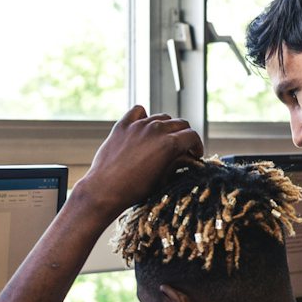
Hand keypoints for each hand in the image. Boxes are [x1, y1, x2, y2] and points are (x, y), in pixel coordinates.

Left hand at [72, 106, 203, 217]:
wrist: (105, 190)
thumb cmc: (135, 190)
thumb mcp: (163, 179)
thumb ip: (178, 164)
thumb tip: (188, 158)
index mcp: (169, 144)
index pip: (192, 135)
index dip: (197, 145)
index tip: (195, 153)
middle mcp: (156, 129)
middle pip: (180, 123)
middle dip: (185, 135)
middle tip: (183, 148)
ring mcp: (138, 125)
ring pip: (162, 117)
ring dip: (168, 127)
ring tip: (164, 139)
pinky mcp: (123, 125)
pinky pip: (138, 111)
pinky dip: (145, 116)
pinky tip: (145, 126)